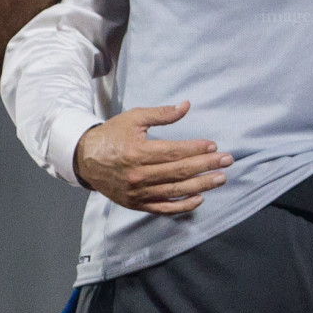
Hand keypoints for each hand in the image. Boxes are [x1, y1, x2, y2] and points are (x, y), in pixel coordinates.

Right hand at [73, 102, 232, 214]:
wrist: (85, 159)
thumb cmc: (112, 135)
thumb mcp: (134, 118)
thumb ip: (162, 114)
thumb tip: (186, 105)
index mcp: (137, 152)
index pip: (174, 152)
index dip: (196, 149)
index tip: (214, 146)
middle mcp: (138, 175)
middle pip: (179, 172)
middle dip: (206, 166)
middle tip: (227, 161)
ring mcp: (137, 192)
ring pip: (175, 191)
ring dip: (201, 185)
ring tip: (220, 179)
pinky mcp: (136, 204)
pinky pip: (163, 207)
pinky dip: (182, 206)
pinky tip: (199, 198)